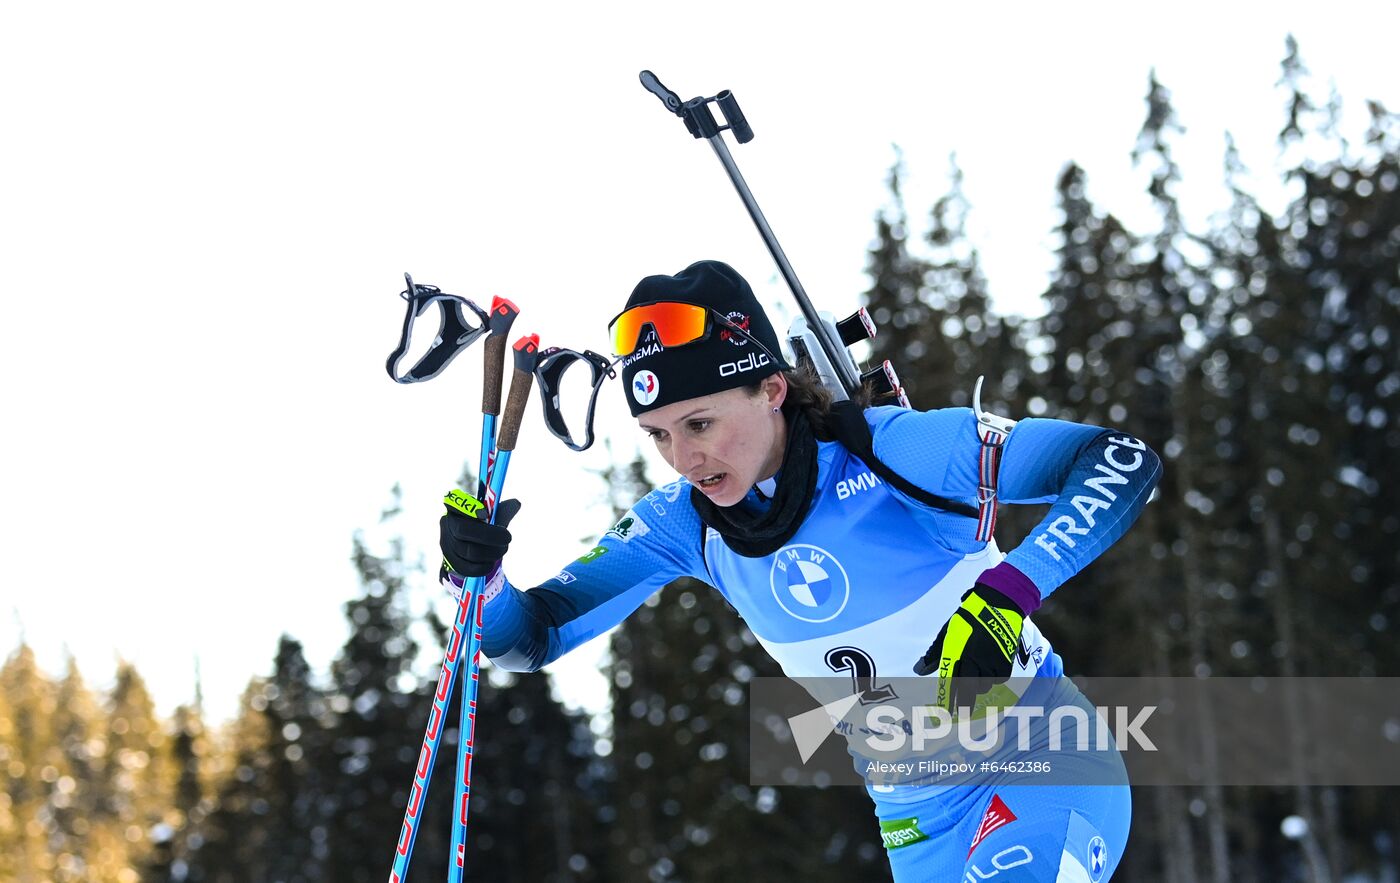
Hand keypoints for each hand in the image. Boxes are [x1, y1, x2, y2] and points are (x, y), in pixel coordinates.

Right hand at [439, 492, 521, 577]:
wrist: (470, 551)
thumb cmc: (482, 528)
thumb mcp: (492, 518)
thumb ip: (502, 512)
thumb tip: (516, 504)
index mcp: (456, 508)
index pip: (454, 502)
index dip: (467, 508)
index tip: (484, 513)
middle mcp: (447, 525)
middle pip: (463, 530)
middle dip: (489, 535)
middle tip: (508, 538)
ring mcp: (446, 545)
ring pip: (469, 551)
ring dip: (492, 552)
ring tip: (503, 549)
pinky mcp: (449, 563)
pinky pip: (467, 568)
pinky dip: (483, 566)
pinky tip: (491, 562)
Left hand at [912, 584, 1025, 713]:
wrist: (997, 606)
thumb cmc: (967, 619)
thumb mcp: (947, 633)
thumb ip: (934, 653)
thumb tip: (919, 670)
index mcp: (956, 652)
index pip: (950, 681)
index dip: (947, 699)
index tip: (944, 713)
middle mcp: (974, 660)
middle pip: (968, 690)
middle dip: (964, 704)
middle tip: (962, 714)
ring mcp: (991, 662)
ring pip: (983, 686)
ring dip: (978, 687)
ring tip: (975, 679)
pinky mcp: (1005, 662)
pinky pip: (998, 679)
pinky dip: (993, 678)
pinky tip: (989, 671)